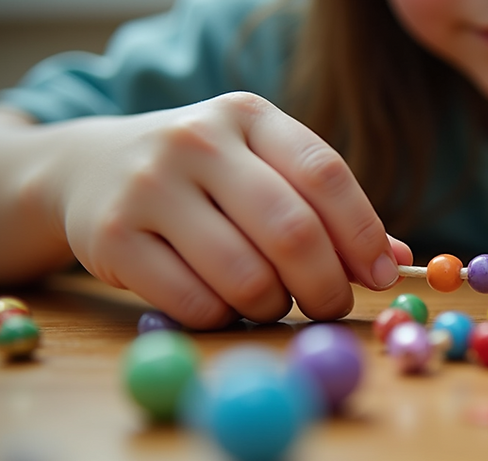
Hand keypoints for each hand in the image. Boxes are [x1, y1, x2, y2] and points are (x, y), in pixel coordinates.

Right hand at [43, 92, 410, 328]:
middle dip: (326, 286)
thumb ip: (326, 210)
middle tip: (331, 307)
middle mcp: (199, 140)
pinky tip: (224, 304)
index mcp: (250, 116)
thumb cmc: (205, 178)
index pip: (325, 174)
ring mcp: (150, 187)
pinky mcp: (113, 238)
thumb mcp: (263, 169)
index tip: (380, 276)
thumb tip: (396, 260)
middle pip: (292, 231)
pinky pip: (196, 303)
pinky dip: (225, 318)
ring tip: (272, 301)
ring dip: (275, 306)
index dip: (362, 234)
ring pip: (246, 276)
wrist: (91, 169)